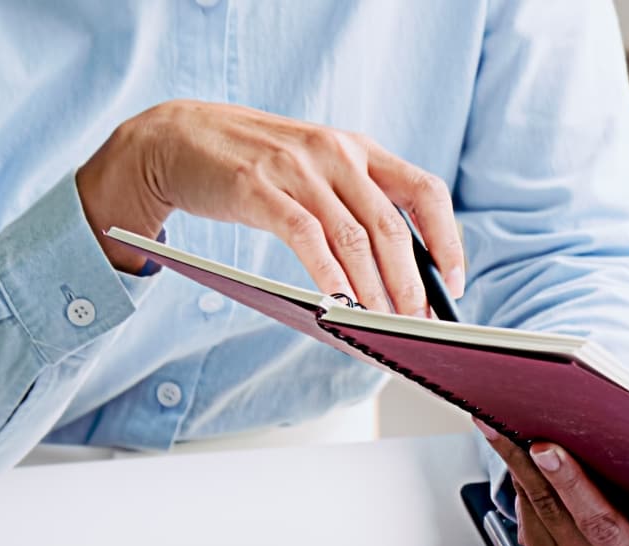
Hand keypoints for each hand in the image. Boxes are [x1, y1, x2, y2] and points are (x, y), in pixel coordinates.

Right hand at [76, 100, 465, 315]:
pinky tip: (337, 304)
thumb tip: (402, 269)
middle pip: (392, 227)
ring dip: (373, 291)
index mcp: (358, 148)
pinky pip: (306, 238)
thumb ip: (357, 205)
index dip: (446, 241)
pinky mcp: (257, 188)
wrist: (176, 137)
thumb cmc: (255, 164)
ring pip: (353, 238)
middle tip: (418, 324)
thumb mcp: (317, 170)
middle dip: (411, 285)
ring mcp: (296, 169)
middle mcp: (334, 153)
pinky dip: (328, 276)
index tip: (453, 285)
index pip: (425, 191)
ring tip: (383, 326)